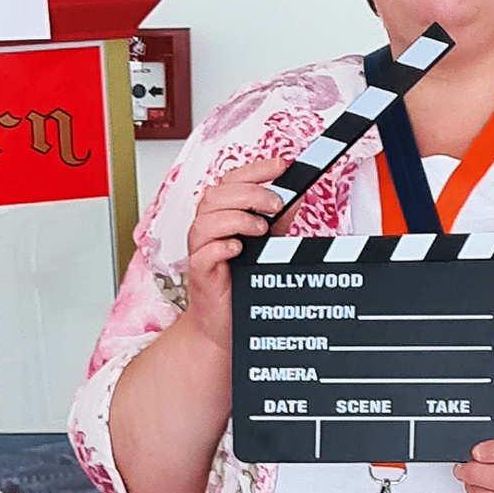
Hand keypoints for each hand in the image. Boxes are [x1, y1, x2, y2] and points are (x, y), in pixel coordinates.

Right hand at [184, 158, 296, 354]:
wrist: (221, 326)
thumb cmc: (238, 284)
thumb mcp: (265, 247)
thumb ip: (276, 222)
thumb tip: (295, 199)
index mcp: (220, 216)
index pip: (231, 181)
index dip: (255, 170)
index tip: (281, 166)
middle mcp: (207, 229)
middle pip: (216, 195)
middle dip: (249, 193)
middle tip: (275, 204)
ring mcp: (200, 251)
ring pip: (206, 220)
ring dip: (237, 217)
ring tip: (261, 229)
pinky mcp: (199, 273)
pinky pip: (203, 253)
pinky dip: (221, 246)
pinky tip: (238, 248)